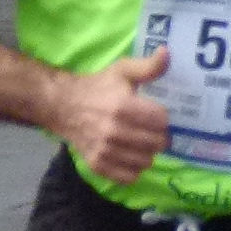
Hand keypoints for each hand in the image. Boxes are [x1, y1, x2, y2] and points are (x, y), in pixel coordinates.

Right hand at [50, 50, 171, 184]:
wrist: (62, 105)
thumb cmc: (97, 87)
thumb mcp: (122, 71)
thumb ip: (148, 66)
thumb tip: (167, 53)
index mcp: (123, 107)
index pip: (162, 120)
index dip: (163, 117)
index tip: (157, 113)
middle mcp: (114, 131)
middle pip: (157, 143)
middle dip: (160, 136)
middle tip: (153, 130)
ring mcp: (105, 150)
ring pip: (145, 162)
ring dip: (148, 153)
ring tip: (142, 142)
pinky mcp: (97, 164)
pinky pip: (128, 177)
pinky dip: (133, 169)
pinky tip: (130, 155)